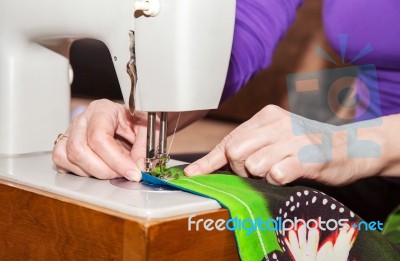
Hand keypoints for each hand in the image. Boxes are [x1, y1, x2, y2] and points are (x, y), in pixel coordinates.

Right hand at [52, 99, 147, 180]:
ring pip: (67, 157)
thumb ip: (144, 147)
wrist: (132, 123)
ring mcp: (71, 131)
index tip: (133, 173)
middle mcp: (83, 119)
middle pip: (79, 149)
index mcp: (103, 109)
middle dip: (104, 170)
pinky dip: (80, 172)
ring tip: (113, 171)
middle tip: (123, 175)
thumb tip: (138, 167)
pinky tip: (98, 169)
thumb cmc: (138, 123)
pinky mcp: (65, 145)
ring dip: (92, 172)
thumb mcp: (149, 130)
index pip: (99, 137)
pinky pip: (61, 162)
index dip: (116, 160)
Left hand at [184, 105, 388, 184]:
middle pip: (235, 152)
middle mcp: (278, 123)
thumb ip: (246, 146)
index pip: (228, 140)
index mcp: (266, 116)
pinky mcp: (308, 157)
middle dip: (240, 169)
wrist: (351, 147)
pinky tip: (290, 174)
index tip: (193, 174)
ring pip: (253, 166)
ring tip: (278, 169)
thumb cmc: (305, 146)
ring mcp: (294, 139)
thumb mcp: (274, 138)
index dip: (209, 161)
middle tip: (258, 170)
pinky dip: (278, 181)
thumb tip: (208, 165)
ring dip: (261, 176)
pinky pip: (276, 175)